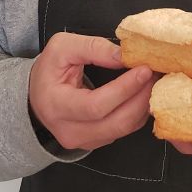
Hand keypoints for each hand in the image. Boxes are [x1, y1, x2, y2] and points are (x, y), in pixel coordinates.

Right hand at [29, 32, 154, 150]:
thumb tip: (123, 55)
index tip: (143, 69)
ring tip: (152, 81)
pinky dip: (137, 112)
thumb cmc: (48, 71)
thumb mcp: (62, 48)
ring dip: (143, 104)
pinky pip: (124, 131)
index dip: (124, 88)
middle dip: (141, 97)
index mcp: (56, 106)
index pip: (96, 105)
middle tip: (155, 74)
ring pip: (124, 129)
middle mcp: (69, 131)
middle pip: (116, 122)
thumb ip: (93, 48)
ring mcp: (83, 141)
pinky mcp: (96, 143)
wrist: (37, 97)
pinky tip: (142, 93)